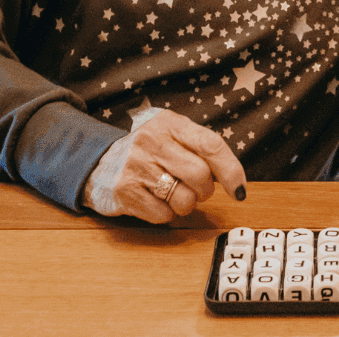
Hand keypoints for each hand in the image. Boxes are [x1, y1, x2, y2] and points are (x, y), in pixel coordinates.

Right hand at [82, 106, 246, 221]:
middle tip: (196, 189)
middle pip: (200, 176)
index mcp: (170, 123)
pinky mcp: (124, 193)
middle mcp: (152, 141)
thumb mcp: (173, 135)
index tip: (239, 189)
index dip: (231, 169)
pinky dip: (165, 214)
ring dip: (186, 204)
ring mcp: (136, 167)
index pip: (211, 144)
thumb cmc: (149, 150)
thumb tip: (233, 177)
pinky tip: (155, 200)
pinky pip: (162, 215)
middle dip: (205, 190)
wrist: (98, 161)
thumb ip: (201, 148)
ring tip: (174, 193)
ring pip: (184, 199)